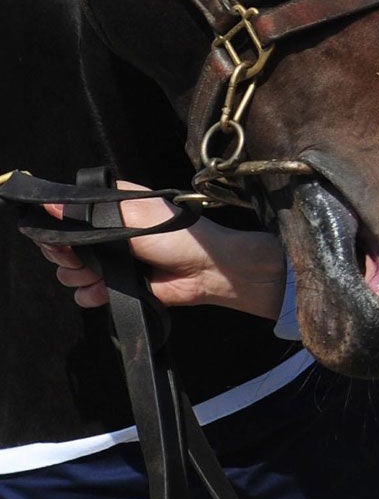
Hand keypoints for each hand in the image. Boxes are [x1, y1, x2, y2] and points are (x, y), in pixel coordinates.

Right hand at [35, 184, 287, 319]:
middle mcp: (105, 233)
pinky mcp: (116, 286)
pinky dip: (90, 294)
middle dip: (64, 255)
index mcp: (110, 208)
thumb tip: (50, 204)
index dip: (57, 225)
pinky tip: (102, 291)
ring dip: (77, 276)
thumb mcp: (135, 215)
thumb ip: (92, 213)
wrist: (208, 271)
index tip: (56, 234)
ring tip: (96, 276)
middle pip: (62, 245)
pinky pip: (86, 294)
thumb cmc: (177, 236)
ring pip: (69, 272)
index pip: (67, 214)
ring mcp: (110, 261)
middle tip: (77, 259)